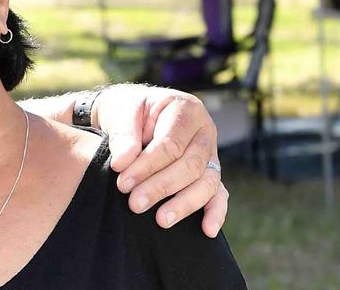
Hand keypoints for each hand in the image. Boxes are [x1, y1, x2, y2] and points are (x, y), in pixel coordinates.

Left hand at [93, 84, 227, 236]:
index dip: (147, 166)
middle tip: (134, 204)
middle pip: (190, 165)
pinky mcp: (209, 172)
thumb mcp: (120, 112)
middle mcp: (204, 131)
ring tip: (161, 220)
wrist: (130, 113)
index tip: (123, 183)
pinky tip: (207, 230)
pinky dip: (216, 212)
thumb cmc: (126, 110)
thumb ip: (123, 135)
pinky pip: (219, 193)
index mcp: (185, 109)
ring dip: (184, 204)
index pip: (170, 144)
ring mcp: (210, 153)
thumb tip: (122, 164)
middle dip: (161, 187)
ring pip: (206, 182)